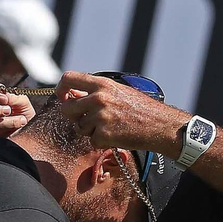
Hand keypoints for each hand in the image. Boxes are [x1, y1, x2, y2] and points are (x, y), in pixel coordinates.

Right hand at [0, 82, 34, 145]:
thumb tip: (1, 91)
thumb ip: (13, 96)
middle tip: (8, 111)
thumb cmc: (20, 115)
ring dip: (2, 122)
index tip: (4, 99)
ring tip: (19, 121)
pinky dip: (1, 133)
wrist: (27, 135)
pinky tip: (11, 132)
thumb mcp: (22, 104)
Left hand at [56, 71, 188, 155]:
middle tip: (86, 119)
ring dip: (90, 131)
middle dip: (73, 116)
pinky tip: (116, 136)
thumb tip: (72, 95)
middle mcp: (99, 98)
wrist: (161, 125)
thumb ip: (96, 91)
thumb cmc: (141, 108)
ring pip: (80, 127)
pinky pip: (91, 141)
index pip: (68, 79)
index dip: (61, 89)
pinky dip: (101, 142)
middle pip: (67, 108)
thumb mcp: (119, 91)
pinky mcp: (104, 135)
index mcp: (102, 84)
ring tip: (110, 127)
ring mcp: (101, 117)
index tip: (63, 97)